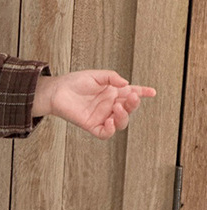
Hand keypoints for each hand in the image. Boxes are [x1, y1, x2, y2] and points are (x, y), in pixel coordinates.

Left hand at [33, 70, 155, 138]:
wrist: (57, 90)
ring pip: (120, 123)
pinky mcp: (92, 125)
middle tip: (132, 98)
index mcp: (113, 92)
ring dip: (123, 116)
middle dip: (133, 104)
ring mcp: (102, 116)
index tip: (152, 92)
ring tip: (117, 107)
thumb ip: (112, 77)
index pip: (131, 93)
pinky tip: (109, 122)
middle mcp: (110, 105)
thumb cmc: (75, 82)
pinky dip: (110, 130)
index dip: (142, 93)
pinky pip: (105, 133)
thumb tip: (126, 84)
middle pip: (128, 109)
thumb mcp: (96, 75)